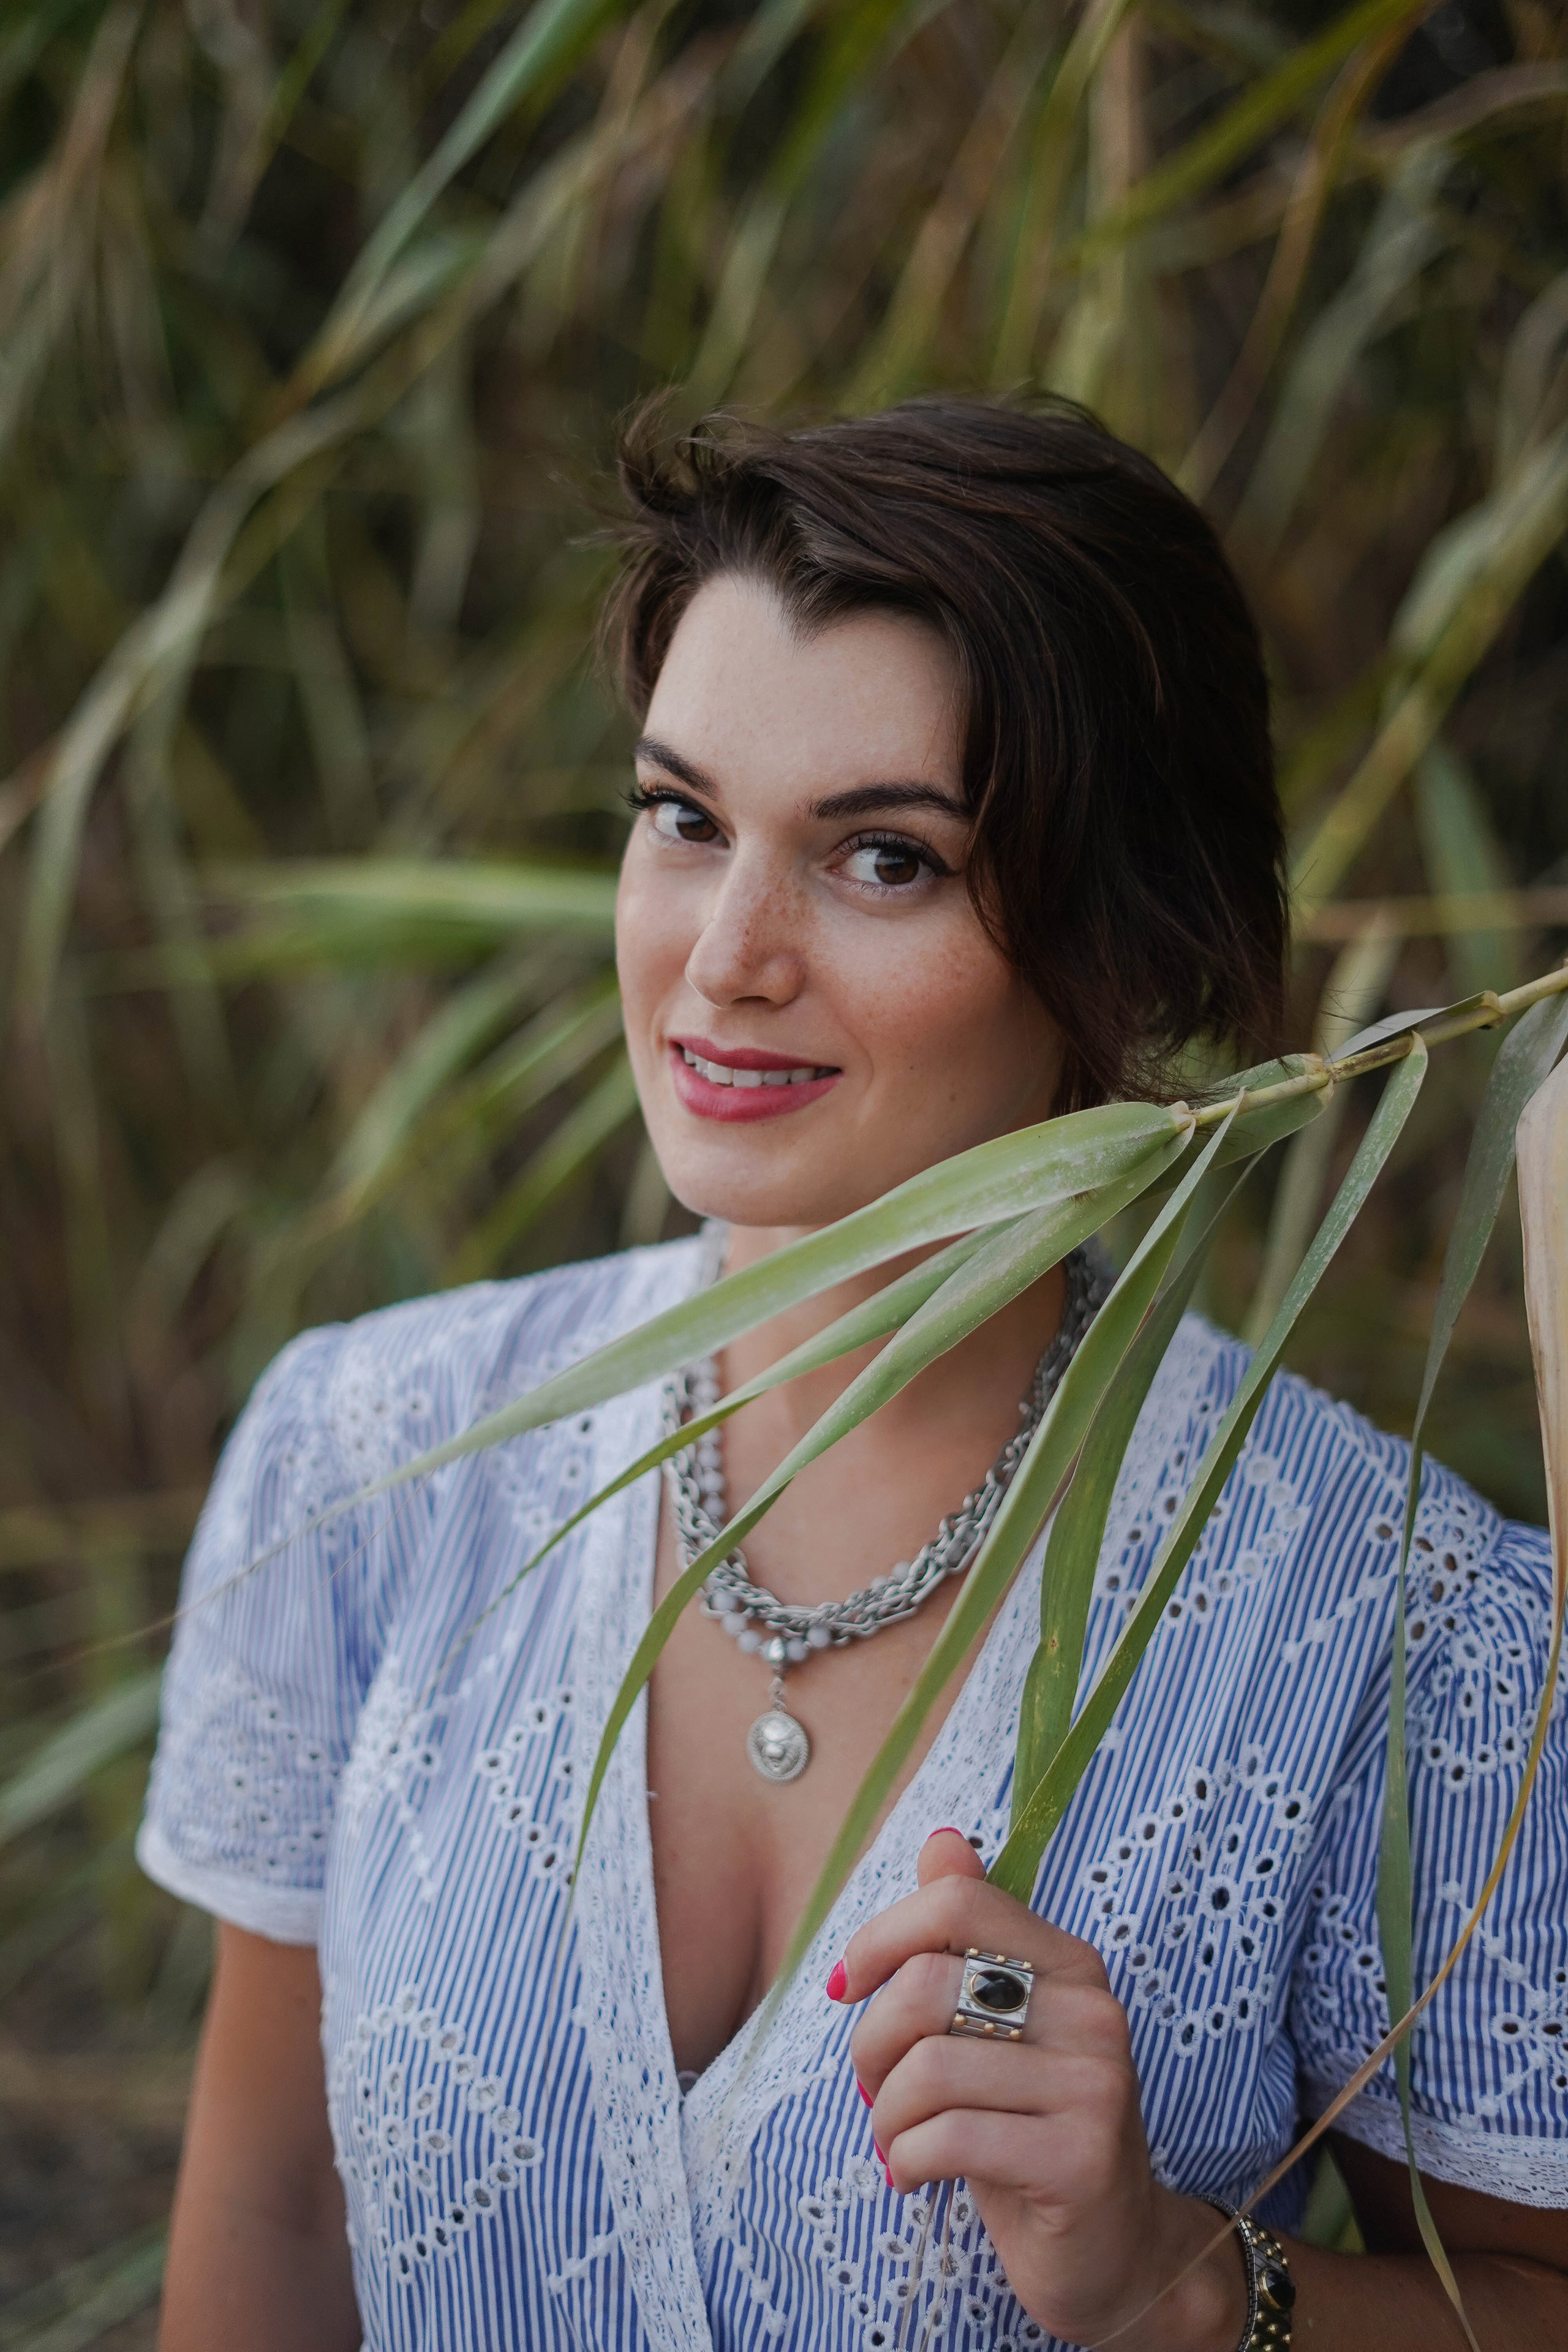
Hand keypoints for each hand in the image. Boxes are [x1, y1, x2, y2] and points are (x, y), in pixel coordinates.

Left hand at [832, 1829, 1247, 2350]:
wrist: (1111, 2250)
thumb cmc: (1028, 2126)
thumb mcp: (997, 2028)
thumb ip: (970, 1934)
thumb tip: (944, 1839)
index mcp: (1070, 1963)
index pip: (958, 1904)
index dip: (881, 1937)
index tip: (847, 1987)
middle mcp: (1093, 2012)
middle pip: (927, 1988)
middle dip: (871, 2046)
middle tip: (874, 2090)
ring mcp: (1096, 2085)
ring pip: (928, 2069)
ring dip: (887, 2116)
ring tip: (898, 2140)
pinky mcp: (1082, 2158)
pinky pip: (949, 2137)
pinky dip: (907, 2160)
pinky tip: (914, 2175)